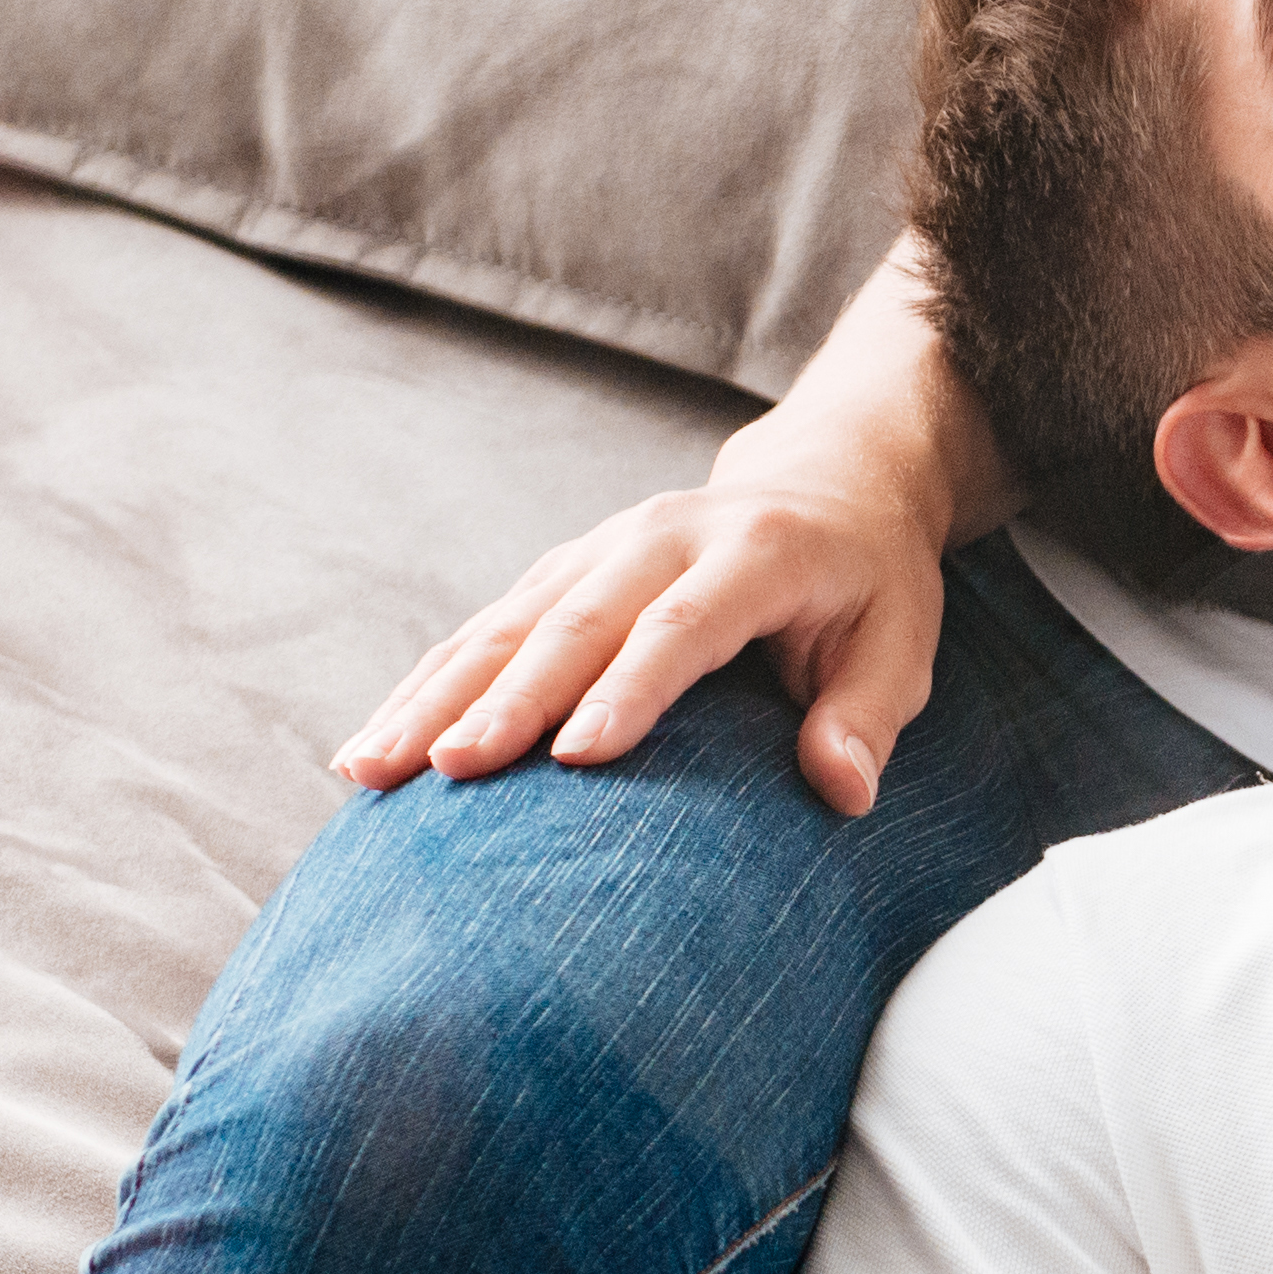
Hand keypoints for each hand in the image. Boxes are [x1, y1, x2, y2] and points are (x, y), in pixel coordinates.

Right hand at [336, 438, 958, 808]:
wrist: (824, 483)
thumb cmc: (865, 584)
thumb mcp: (901, 642)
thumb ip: (868, 714)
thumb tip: (842, 790)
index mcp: (753, 550)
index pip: (682, 625)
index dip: (629, 688)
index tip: (577, 756)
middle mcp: (660, 538)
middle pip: (573, 622)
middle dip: (505, 698)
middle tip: (449, 769)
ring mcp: (598, 549)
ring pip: (504, 623)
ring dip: (435, 695)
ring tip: (374, 767)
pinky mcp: (558, 573)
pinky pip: (481, 631)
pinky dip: (423, 687)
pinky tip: (371, 746)